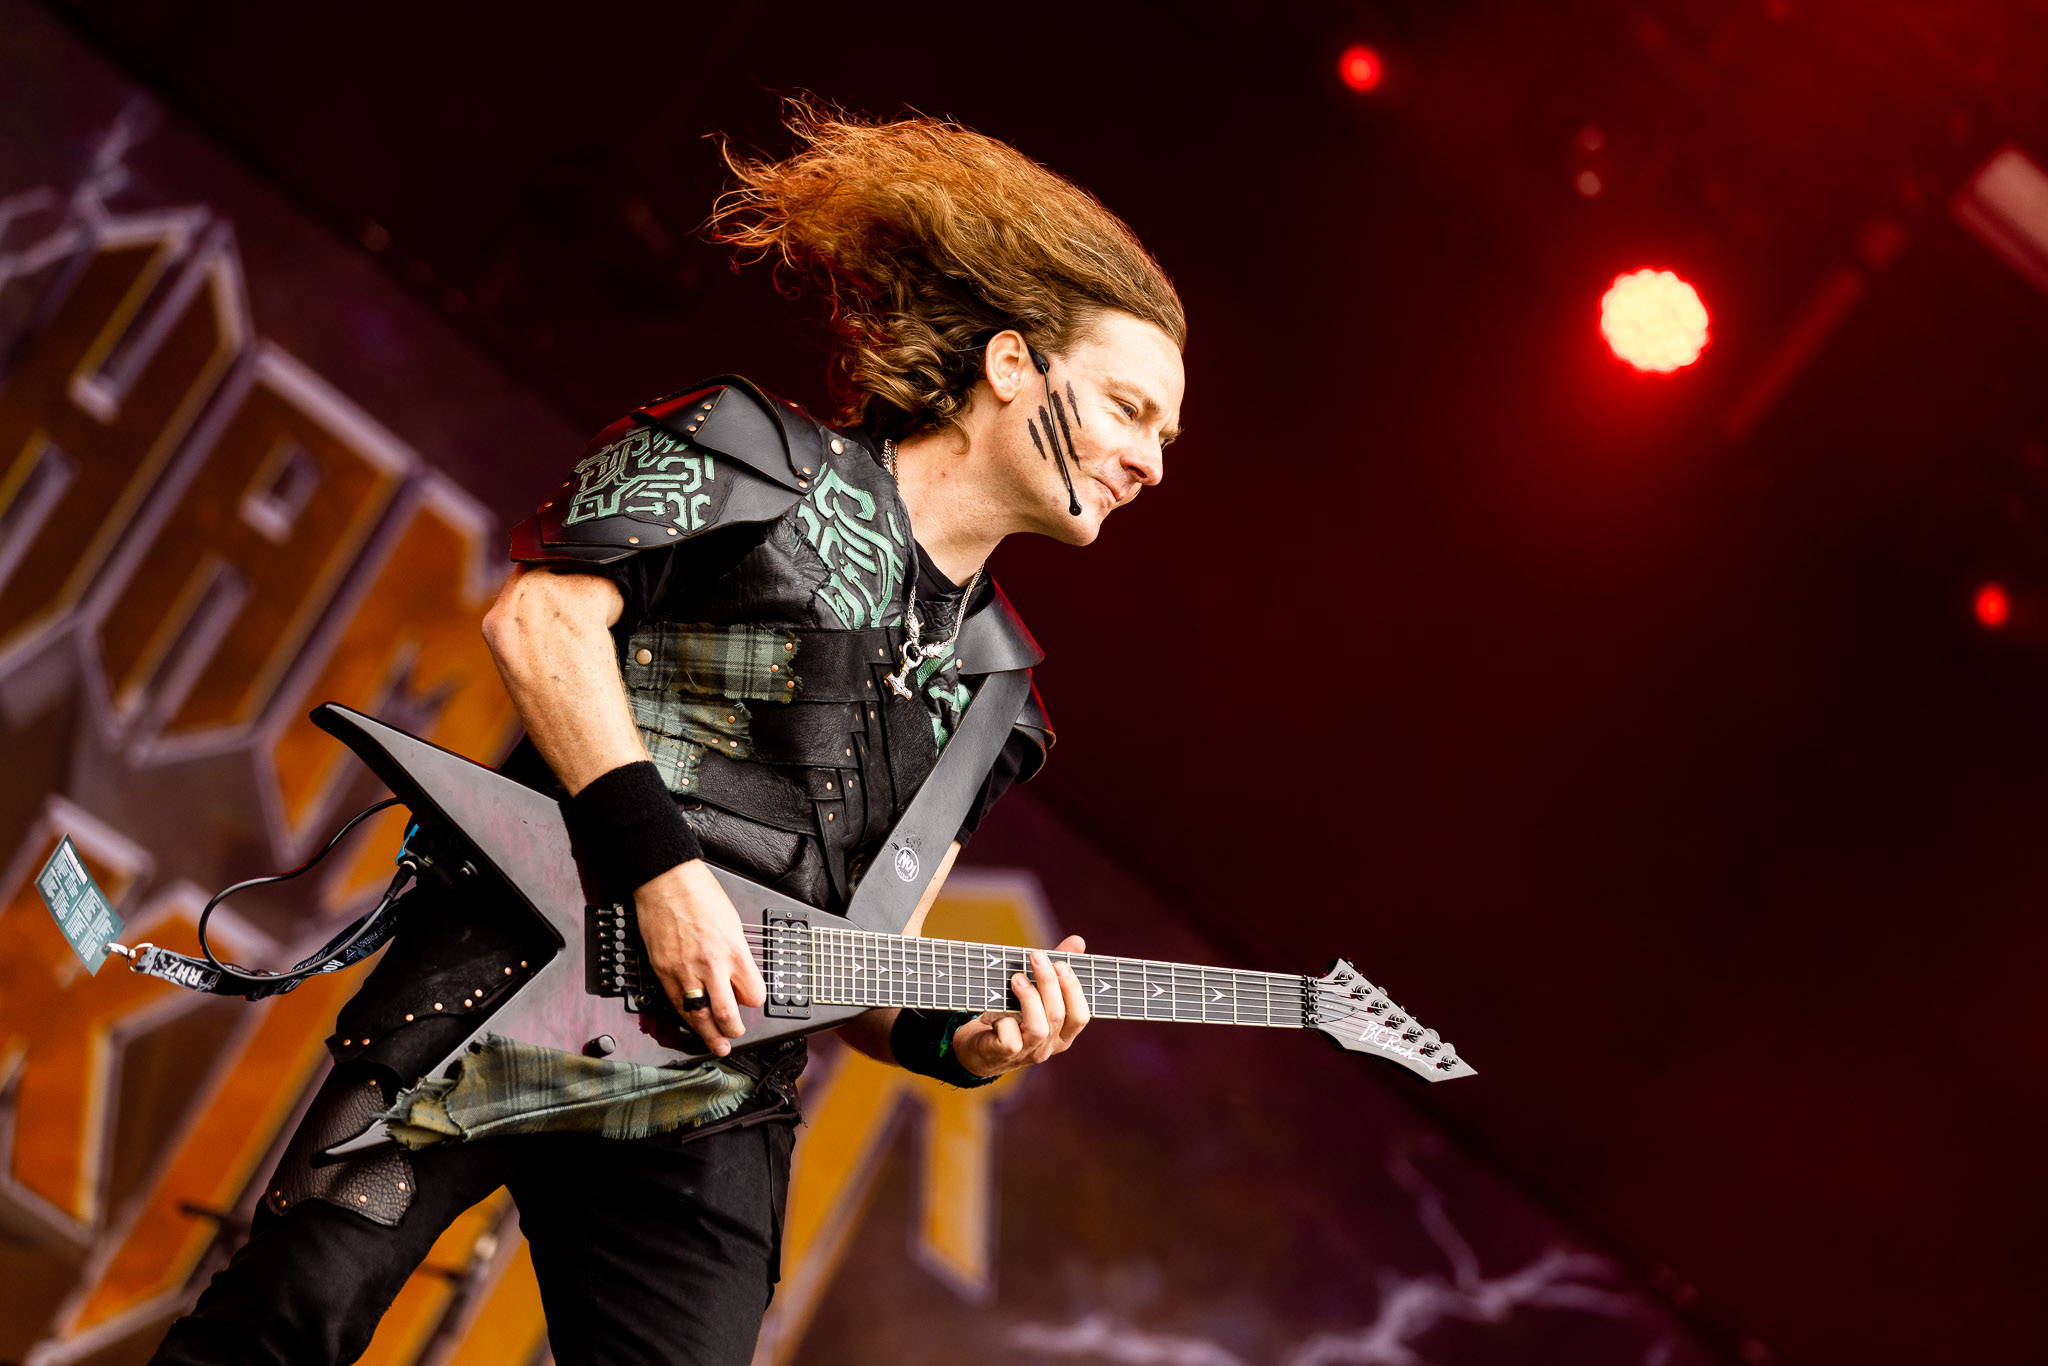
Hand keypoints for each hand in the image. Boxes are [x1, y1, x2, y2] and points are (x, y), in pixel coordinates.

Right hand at [633, 859, 765, 1056]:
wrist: (666, 881)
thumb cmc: (700, 894)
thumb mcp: (732, 923)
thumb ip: (736, 953)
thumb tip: (738, 975)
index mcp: (735, 952)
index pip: (753, 995)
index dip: (754, 1000)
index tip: (751, 1000)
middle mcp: (712, 966)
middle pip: (727, 1015)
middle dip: (733, 1031)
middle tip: (735, 1036)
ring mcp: (686, 972)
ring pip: (699, 1017)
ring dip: (709, 1036)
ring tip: (716, 1046)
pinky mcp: (664, 971)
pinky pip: (676, 1004)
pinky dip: (685, 1018)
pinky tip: (691, 1024)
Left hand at [950, 935, 1090, 1078]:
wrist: (979, 1046)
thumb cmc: (1012, 1015)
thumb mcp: (1035, 993)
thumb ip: (1056, 970)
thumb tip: (1077, 942)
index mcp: (1063, 1033)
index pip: (1080, 1016)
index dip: (1073, 989)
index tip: (1060, 963)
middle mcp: (1049, 1046)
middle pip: (1058, 1015)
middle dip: (1048, 982)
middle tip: (1036, 957)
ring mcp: (1028, 1052)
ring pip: (1038, 1028)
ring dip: (1029, 998)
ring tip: (1016, 978)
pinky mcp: (1005, 1055)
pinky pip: (1010, 1039)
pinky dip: (1005, 1021)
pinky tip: (997, 1012)